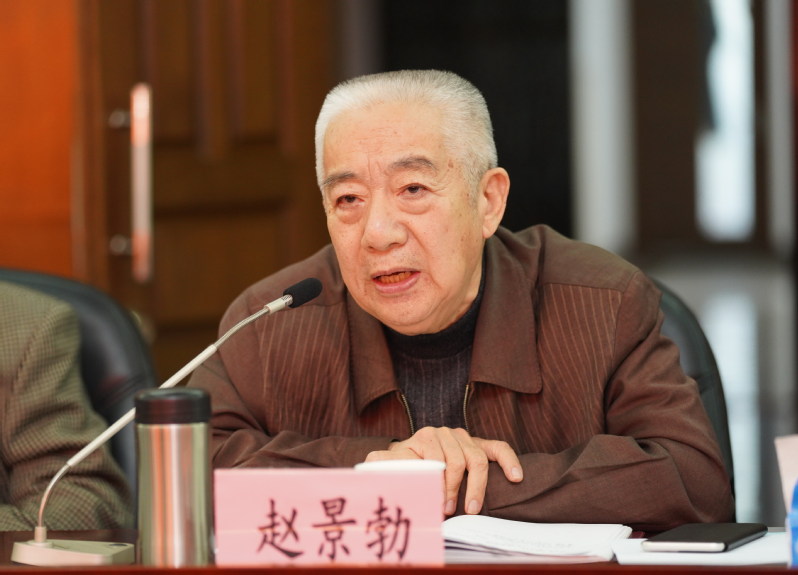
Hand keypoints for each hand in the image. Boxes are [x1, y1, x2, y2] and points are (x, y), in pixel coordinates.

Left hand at [364, 426, 522, 515]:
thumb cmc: (403, 464)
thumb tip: (374, 464)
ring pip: (478, 459)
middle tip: (450, 511)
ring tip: (472, 508)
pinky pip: (498, 448)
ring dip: (476, 486)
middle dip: (455, 489)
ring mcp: (464, 437)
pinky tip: (516, 477)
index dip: (439, 485)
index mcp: (425, 436)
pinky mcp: (479, 444)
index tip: (438, 506)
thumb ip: (381, 462)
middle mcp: (445, 433)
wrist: (412, 456)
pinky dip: (508, 461)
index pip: (438, 460)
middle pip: (459, 461)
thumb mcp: (388, 462)